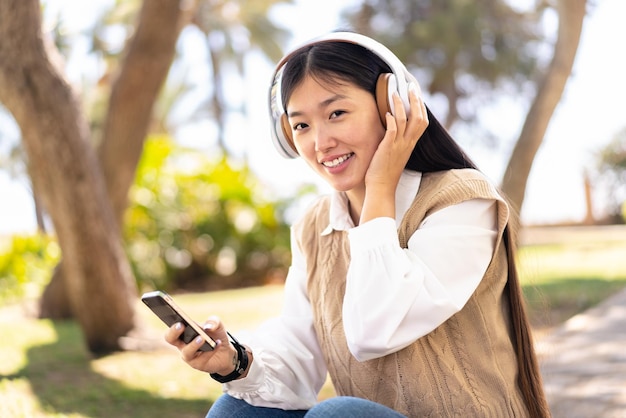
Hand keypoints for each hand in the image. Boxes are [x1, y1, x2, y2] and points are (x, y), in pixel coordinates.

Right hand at [164, 315, 237, 375]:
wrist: (226, 352)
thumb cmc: (216, 335)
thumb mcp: (217, 324)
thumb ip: (213, 321)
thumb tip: (207, 327)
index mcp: (184, 331)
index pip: (171, 325)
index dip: (169, 319)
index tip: (170, 311)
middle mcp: (182, 344)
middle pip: (170, 338)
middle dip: (173, 332)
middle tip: (180, 325)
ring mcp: (189, 355)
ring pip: (186, 351)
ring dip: (193, 344)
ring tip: (201, 338)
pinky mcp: (198, 364)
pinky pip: (202, 358)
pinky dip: (211, 350)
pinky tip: (217, 343)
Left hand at [361, 87, 428, 222]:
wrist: (381, 188)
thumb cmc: (385, 171)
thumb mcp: (395, 153)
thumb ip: (397, 141)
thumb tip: (392, 127)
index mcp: (410, 144)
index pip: (422, 122)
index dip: (420, 107)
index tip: (416, 94)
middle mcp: (407, 143)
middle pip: (419, 118)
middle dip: (415, 101)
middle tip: (410, 87)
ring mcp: (399, 146)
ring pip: (406, 121)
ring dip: (401, 105)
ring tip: (395, 93)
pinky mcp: (388, 148)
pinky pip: (393, 130)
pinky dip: (391, 120)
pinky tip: (386, 113)